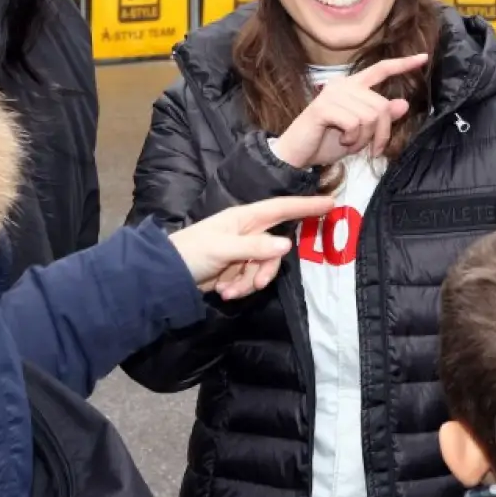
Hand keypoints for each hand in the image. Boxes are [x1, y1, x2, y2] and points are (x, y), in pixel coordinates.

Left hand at [171, 196, 334, 300]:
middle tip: (255, 285)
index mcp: (244, 218)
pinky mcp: (236, 269)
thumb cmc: (191, 252)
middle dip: (265, 269)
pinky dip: (239, 288)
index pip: (281, 208)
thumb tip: (286, 245)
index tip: (330, 204)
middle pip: (275, 248)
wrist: (165, 275)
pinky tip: (223, 292)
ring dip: (248, 283)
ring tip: (228, 292)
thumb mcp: (223, 248)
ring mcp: (242, 251)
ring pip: (263, 268)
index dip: (306, 206)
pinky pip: (250, 279)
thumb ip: (255, 247)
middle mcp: (247, 232)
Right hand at [270, 54, 429, 167]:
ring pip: (370, 116)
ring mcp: (332, 94)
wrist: (298, 155)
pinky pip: (355, 123)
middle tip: (372, 149)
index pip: (380, 70)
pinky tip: (343, 142)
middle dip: (382, 133)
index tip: (423, 58)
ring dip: (365, 138)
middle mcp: (343, 85)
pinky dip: (354, 139)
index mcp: (352, 87)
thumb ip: (380, 118)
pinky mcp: (324, 107)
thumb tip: (403, 103)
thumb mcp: (360, 133)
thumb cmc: (327, 142)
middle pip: (381, 106)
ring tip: (352, 144)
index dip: (402, 64)